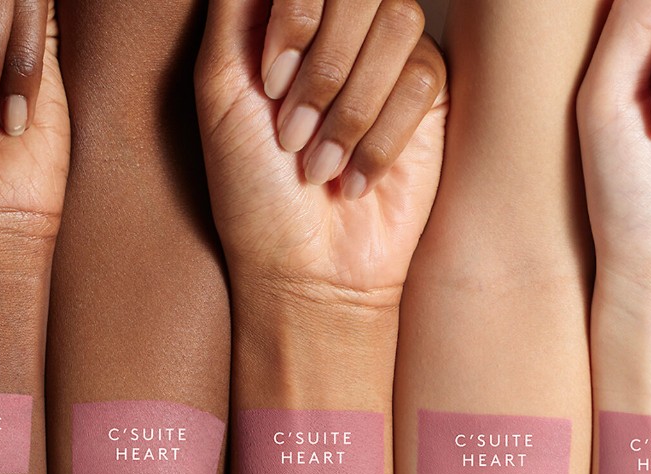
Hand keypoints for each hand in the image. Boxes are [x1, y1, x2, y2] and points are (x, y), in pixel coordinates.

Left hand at [195, 0, 446, 301]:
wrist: (306, 271)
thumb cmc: (254, 193)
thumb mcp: (221, 90)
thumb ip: (239, 7)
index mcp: (290, 17)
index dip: (299, 12)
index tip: (269, 79)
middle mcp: (343, 30)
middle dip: (323, 67)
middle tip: (292, 135)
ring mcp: (390, 60)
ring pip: (398, 23)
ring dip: (352, 107)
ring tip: (320, 164)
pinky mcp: (428, 102)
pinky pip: (422, 78)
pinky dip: (383, 137)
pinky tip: (356, 179)